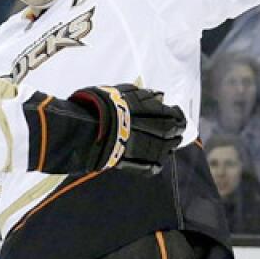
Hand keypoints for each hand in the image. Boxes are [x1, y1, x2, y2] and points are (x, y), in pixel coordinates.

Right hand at [69, 84, 184, 172]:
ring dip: (170, 145)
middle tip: (179, 128)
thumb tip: (160, 95)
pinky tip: (158, 160)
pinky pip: (151, 166)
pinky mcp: (132, 163)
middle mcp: (147, 129)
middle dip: (177, 130)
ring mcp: (141, 148)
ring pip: (164, 148)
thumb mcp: (118, 93)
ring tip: (171, 144)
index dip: (176, 114)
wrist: (80, 129)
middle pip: (170, 131)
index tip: (176, 113)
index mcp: (145, 110)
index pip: (170, 113)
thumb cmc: (96, 105)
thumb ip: (140, 94)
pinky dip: (157, 162)